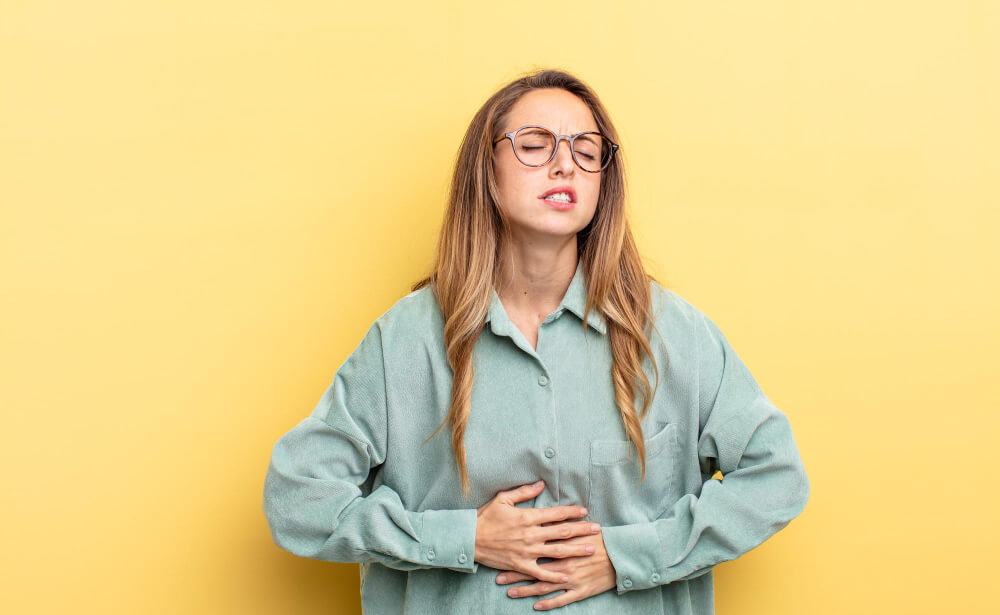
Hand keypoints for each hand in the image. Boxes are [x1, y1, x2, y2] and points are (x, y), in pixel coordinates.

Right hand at [475, 480, 601, 584]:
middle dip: (581, 530)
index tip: (585, 512)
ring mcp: (527, 551)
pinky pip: (541, 572)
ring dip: (576, 550)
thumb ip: (524, 492)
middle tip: (597, 530)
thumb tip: (542, 484)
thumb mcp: (503, 499)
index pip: (556, 514)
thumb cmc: (485, 517)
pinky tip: (567, 576)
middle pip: (562, 532)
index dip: (572, 512)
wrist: (470, 539)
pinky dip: (555, 575)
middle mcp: (531, 534)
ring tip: (591, 549)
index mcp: (527, 517)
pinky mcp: (521, 565)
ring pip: (557, 552)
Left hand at [495, 531, 616, 610]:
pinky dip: (548, 603)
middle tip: (499, 577)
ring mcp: (571, 578)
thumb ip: (563, 522)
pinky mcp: (580, 591)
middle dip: (516, 574)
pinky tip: (536, 605)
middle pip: (535, 568)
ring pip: (544, 586)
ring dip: (526, 590)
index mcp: (563, 545)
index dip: (518, 552)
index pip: (535, 548)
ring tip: (510, 592)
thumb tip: (548, 515)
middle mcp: (564, 562)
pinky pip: (561, 600)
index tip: (502, 554)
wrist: (622, 555)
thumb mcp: (581, 526)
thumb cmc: (602, 540)